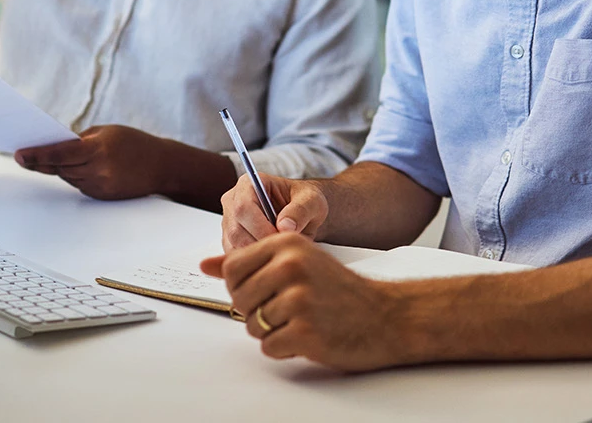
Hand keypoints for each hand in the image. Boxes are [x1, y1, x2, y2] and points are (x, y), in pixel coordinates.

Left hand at [14, 125, 166, 199]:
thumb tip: (55, 146)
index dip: (37, 155)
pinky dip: (77, 175)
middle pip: (59, 167)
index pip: (60, 153)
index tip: (18, 154)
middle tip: (24, 153)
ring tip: (61, 157)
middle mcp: (98, 170)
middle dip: (43, 161)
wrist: (162, 166)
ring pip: (68, 177)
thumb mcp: (107, 132)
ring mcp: (100, 186)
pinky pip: (80, 185)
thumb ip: (81, 139)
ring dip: (62, 168)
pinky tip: (83, 168)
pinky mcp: (102, 196)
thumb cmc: (134, 143)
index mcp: (98, 149)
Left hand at [200, 233, 410, 370]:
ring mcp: (298, 299)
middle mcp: (290, 266)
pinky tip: (309, 336)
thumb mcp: (297, 261)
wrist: (386, 316)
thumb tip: (204, 265)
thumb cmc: (338, 289)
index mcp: (286, 243)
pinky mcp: (305, 331)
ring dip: (273, 331)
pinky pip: (270, 347)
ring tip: (302, 320)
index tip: (265, 289)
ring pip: (252, 325)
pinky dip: (285, 348)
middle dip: (257, 311)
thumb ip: (249, 262)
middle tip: (289, 308)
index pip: (232, 268)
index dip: (243, 286)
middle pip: (238, 298)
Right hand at [221, 174, 327, 251]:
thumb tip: (284, 227)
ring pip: (234, 246)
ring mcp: (229, 222)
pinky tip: (272, 258)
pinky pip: (236, 257)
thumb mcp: (312, 201)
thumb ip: (300, 211)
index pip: (243, 207)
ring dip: (257, 255)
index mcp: (249, 184)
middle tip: (283, 252)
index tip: (280, 239)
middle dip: (259, 244)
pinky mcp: (230, 241)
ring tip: (280, 254)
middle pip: (235, 230)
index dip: (260, 227)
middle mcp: (233, 201)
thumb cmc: (306, 202)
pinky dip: (253, 263)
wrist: (303, 214)